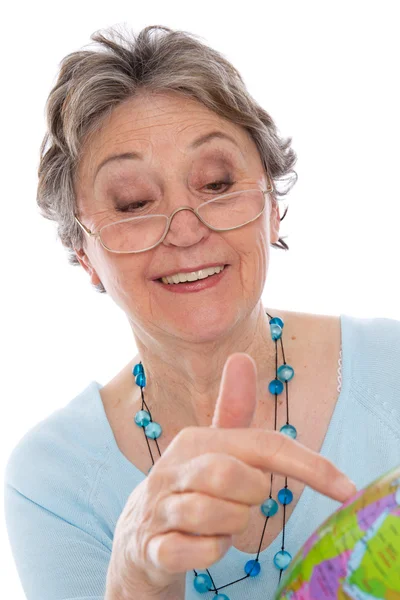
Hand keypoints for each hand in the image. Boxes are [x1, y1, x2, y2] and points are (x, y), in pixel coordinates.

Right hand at [109, 353, 355, 594]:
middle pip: (233, 476)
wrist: (139, 532)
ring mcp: (160, 506)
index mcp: (198, 440)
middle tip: (242, 500)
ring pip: (214, 516)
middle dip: (251, 496)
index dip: (309, 465)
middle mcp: (175, 467)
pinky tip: (201, 544)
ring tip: (221, 523)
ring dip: (231, 528)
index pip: (264, 444)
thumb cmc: (191, 484)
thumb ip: (234, 408)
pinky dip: (210, 553)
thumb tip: (241, 356)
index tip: (346, 488)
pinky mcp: (153, 545)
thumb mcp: (216, 447)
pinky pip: (197, 552)